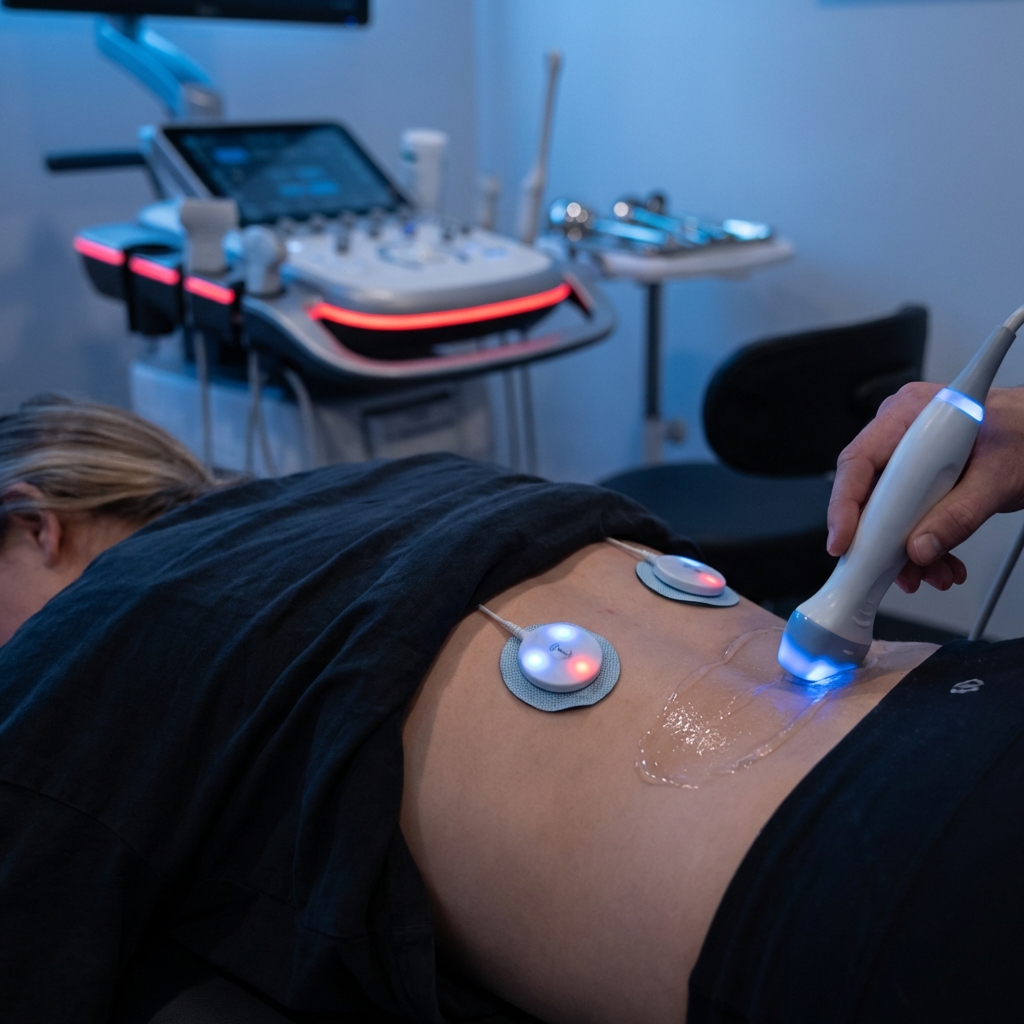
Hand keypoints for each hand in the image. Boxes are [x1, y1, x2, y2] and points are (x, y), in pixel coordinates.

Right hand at [827, 383, 1023, 592]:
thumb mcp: (998, 476)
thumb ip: (960, 514)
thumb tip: (920, 547)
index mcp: (909, 415)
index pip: (858, 462)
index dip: (845, 505)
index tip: (844, 540)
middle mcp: (901, 435)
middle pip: (868, 493)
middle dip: (883, 540)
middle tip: (895, 570)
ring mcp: (908, 459)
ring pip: (886, 513)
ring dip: (907, 550)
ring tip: (935, 571)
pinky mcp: (919, 481)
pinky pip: (906, 516)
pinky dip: (923, 544)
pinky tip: (942, 560)